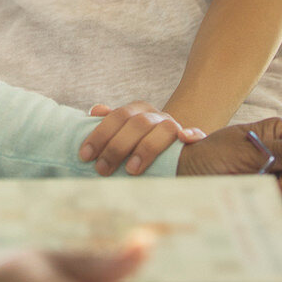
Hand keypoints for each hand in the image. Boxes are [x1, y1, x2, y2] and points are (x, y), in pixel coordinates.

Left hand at [79, 101, 205, 176]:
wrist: (176, 151)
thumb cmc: (140, 146)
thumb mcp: (124, 135)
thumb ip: (110, 124)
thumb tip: (94, 111)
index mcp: (138, 111)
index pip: (117, 116)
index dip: (100, 134)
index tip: (85, 155)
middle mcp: (157, 116)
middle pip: (137, 123)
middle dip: (117, 146)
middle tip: (101, 169)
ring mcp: (175, 126)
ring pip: (164, 129)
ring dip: (147, 148)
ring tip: (131, 170)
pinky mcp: (195, 140)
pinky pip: (197, 134)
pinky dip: (192, 134)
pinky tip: (184, 139)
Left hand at [177, 117, 281, 198]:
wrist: (185, 178)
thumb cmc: (209, 156)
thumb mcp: (243, 149)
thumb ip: (280, 147)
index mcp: (280, 133)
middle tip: (268, 188)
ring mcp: (278, 177)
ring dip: (281, 196)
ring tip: (251, 190)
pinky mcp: (271, 197)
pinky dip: (274, 207)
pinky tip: (256, 203)